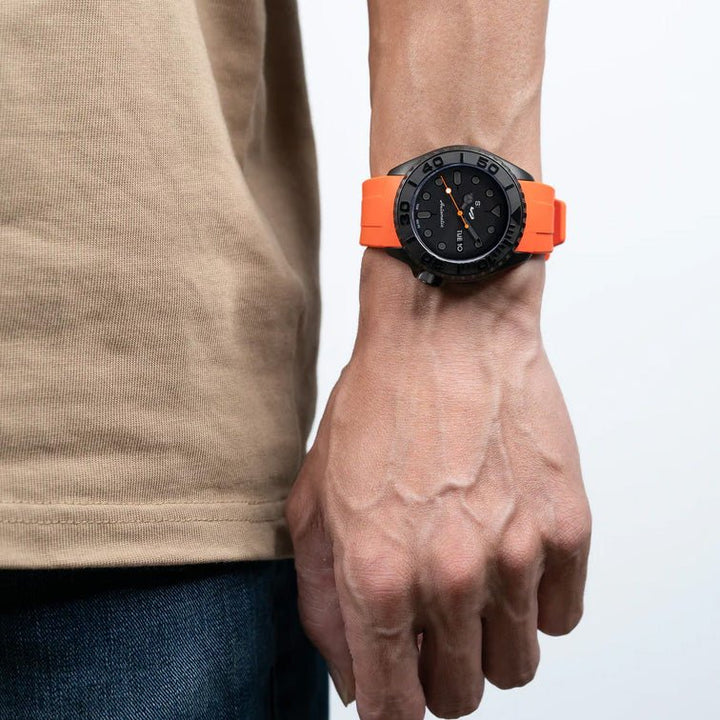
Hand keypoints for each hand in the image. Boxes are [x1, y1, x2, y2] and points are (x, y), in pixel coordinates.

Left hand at [285, 250, 590, 719]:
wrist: (444, 332)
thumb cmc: (376, 406)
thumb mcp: (314, 500)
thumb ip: (323, 602)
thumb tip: (354, 673)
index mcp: (378, 575)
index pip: (393, 707)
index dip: (392, 706)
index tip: (397, 688)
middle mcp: (450, 575)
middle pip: (460, 695)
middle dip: (439, 674)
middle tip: (431, 627)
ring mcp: (517, 553)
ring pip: (515, 665)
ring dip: (489, 640)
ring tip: (471, 584)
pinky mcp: (566, 526)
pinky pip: (561, 615)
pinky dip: (535, 601)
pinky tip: (509, 553)